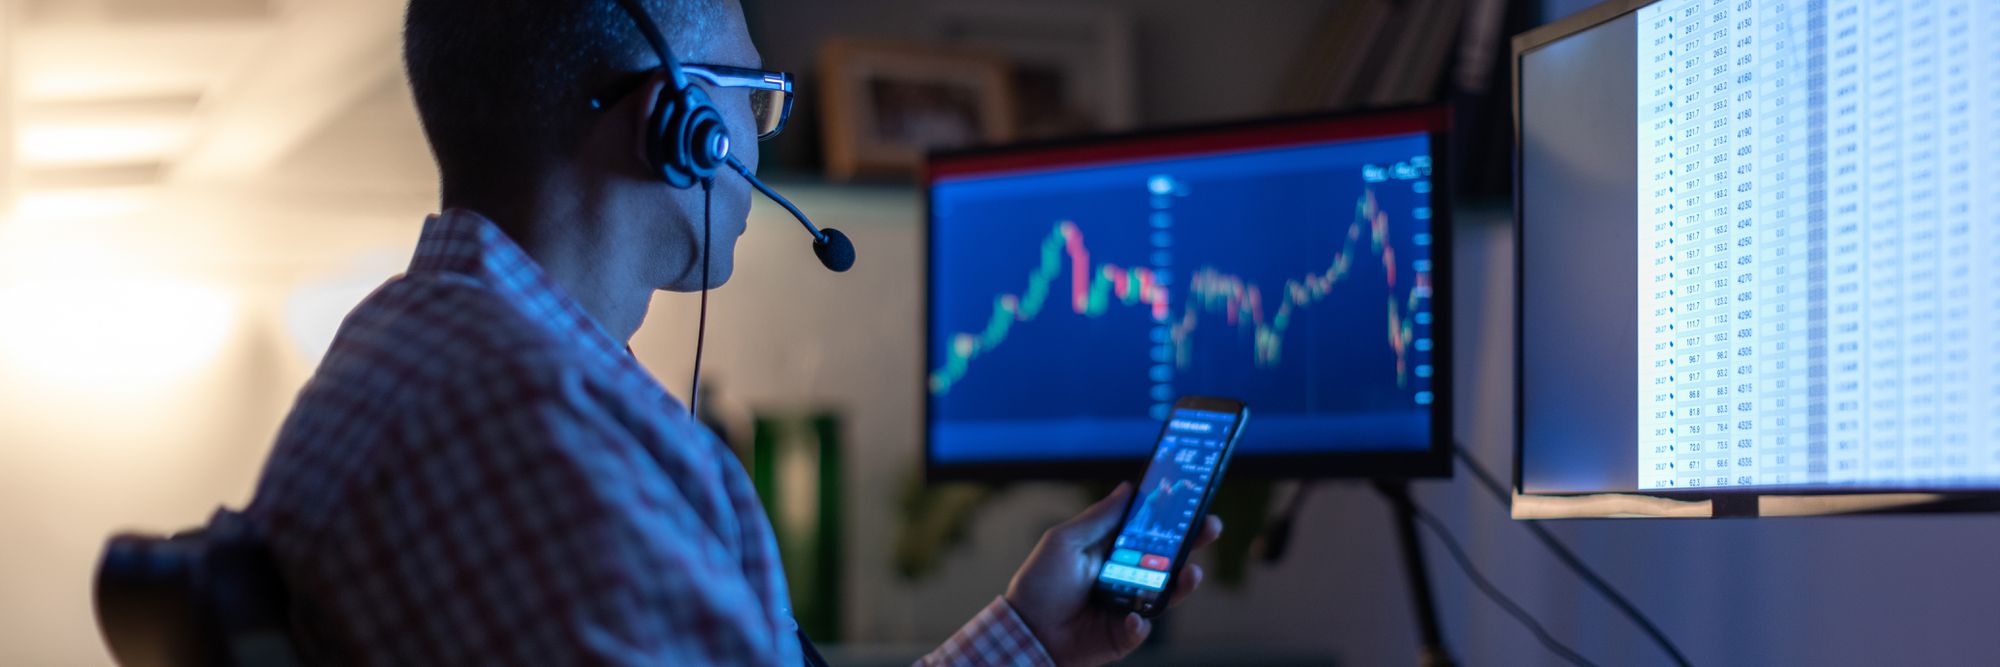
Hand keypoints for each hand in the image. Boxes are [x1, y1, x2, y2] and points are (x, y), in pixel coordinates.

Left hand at [1003, 482, 1223, 666]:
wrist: (1025, 630)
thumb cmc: (1039, 583)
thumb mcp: (1065, 541)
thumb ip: (1099, 518)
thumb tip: (1128, 488)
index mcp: (1113, 552)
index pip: (1150, 532)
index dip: (1172, 518)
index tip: (1193, 501)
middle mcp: (1126, 577)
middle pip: (1168, 560)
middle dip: (1192, 544)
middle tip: (1211, 528)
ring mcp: (1127, 607)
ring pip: (1165, 595)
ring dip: (1182, 585)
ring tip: (1192, 574)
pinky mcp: (1123, 636)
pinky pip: (1140, 629)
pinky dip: (1139, 625)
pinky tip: (1133, 619)